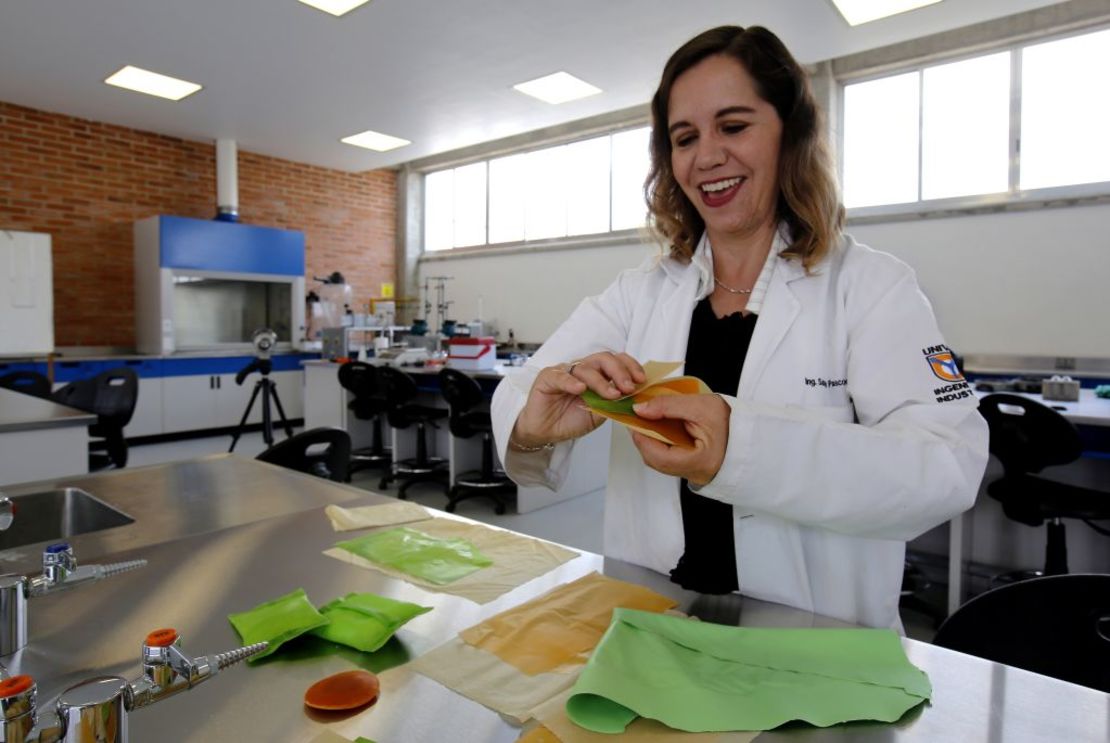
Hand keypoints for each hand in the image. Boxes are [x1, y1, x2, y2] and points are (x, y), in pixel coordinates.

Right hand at [512, 352, 645, 447]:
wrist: (546, 431)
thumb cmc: (571, 420)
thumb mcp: (599, 413)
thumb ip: (613, 403)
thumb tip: (634, 397)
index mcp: (597, 373)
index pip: (616, 360)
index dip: (630, 367)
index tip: (641, 380)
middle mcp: (582, 369)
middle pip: (603, 358)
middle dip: (619, 372)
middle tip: (628, 387)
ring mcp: (565, 372)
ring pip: (585, 368)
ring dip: (601, 381)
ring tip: (611, 395)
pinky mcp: (547, 378)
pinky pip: (561, 376)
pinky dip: (571, 382)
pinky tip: (581, 389)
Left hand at [629, 393, 730, 485]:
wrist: (748, 434)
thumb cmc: (731, 422)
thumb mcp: (700, 406)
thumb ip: (668, 405)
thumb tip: (640, 409)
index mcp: (698, 462)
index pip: (658, 455)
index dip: (641, 436)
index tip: (633, 417)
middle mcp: (692, 473)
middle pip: (654, 460)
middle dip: (642, 438)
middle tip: (637, 418)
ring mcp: (690, 472)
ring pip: (658, 460)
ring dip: (649, 439)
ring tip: (648, 420)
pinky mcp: (688, 467)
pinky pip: (666, 457)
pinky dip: (658, 442)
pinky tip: (659, 428)